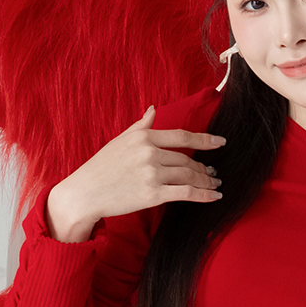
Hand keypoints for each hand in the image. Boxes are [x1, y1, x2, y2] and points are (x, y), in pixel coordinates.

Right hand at [45, 108, 225, 243]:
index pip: (182, 136)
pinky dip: (203, 195)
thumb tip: (154, 109)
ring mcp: (152, 174)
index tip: (220, 142)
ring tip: (214, 185)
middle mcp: (149, 152)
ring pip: (189, 175)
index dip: (205, 139)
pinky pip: (185, 193)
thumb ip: (141, 125)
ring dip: (206, 181)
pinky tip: (214, 197)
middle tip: (213, 174)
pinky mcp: (152, 195)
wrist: (84, 192)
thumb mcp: (120, 140)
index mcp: (143, 137)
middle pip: (187, 159)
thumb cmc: (101, 166)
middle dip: (203, 167)